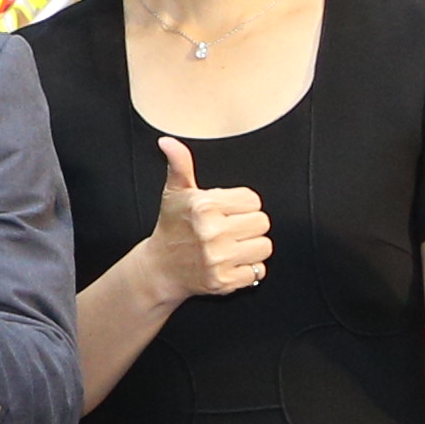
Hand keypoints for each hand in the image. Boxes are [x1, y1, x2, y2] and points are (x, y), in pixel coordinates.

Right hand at [147, 135, 272, 298]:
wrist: (160, 268)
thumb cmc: (171, 228)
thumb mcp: (175, 193)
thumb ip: (180, 164)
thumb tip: (168, 142)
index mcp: (204, 206)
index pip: (252, 199)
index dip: (241, 205)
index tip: (226, 211)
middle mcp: (211, 232)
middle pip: (262, 222)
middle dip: (248, 225)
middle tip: (230, 230)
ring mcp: (218, 258)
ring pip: (264, 246)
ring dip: (251, 248)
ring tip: (232, 246)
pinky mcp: (224, 281)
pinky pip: (258, 271)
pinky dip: (248, 270)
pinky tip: (231, 263)